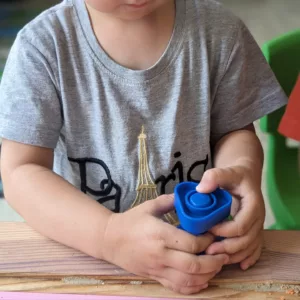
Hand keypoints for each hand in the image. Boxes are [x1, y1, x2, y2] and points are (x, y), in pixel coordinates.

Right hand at [102, 194, 228, 294]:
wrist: (110, 240)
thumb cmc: (130, 221)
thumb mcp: (149, 206)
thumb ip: (169, 201)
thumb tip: (187, 197)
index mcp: (160, 234)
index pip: (191, 243)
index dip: (208, 241)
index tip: (214, 235)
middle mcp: (160, 254)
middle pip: (194, 265)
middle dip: (214, 262)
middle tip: (224, 255)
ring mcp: (157, 269)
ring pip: (188, 280)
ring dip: (208, 276)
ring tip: (217, 267)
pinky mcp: (155, 277)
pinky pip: (177, 288)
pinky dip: (193, 288)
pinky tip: (203, 281)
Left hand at [197, 166, 264, 269]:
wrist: (245, 177)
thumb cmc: (235, 175)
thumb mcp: (225, 171)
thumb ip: (214, 177)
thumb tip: (200, 189)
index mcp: (253, 205)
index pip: (241, 224)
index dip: (225, 230)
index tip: (208, 229)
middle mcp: (259, 218)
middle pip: (246, 240)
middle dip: (227, 247)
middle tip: (208, 250)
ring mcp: (258, 226)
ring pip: (250, 247)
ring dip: (233, 255)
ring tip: (215, 258)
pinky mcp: (254, 231)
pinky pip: (254, 249)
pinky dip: (247, 258)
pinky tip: (238, 266)